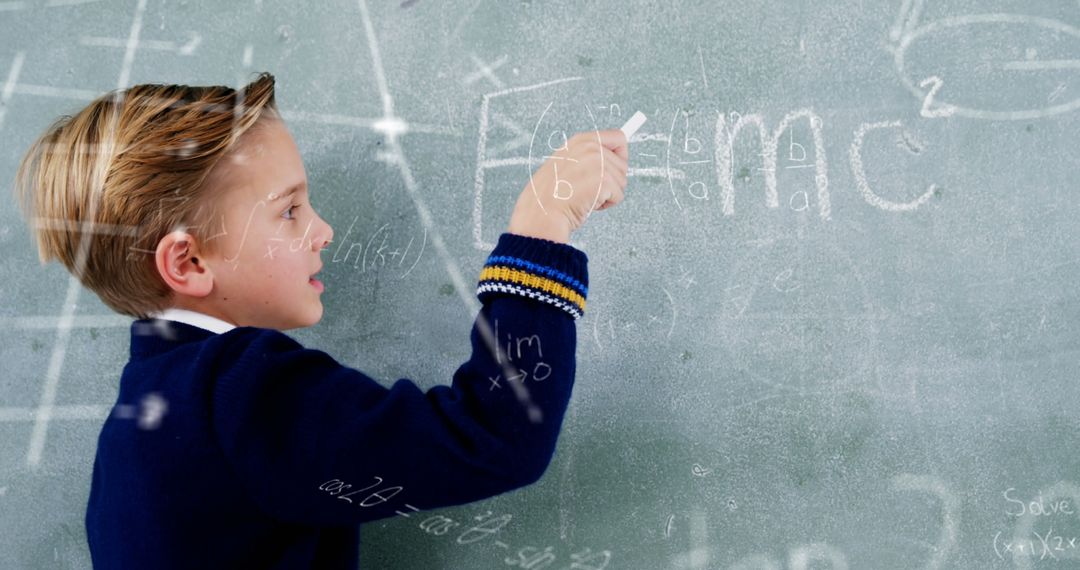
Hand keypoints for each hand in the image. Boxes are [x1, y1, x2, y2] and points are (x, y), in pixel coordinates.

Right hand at [506, 129, 628, 242]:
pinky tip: (587, 203)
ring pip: (622, 182)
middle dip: (610, 181)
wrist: (541, 211)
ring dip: (607, 194)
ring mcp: (598, 162)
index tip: (616, 167)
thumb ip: (589, 157)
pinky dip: (606, 205)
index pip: (618, 137)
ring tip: (585, 196)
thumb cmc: (550, 194)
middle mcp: (591, 147)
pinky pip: (619, 196)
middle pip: (623, 164)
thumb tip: (615, 159)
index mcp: (581, 140)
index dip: (620, 155)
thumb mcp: (566, 163)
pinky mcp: (604, 180)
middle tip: (588, 189)